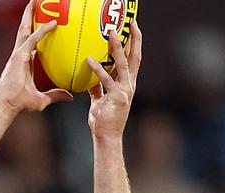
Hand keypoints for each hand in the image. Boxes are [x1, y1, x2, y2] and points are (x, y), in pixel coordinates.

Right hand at [0, 2, 73, 113]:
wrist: (7, 105)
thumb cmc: (20, 104)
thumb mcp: (42, 100)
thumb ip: (55, 95)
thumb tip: (70, 96)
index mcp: (24, 63)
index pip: (31, 44)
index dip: (37, 35)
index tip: (45, 27)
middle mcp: (20, 55)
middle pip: (25, 31)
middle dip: (30, 18)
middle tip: (35, 5)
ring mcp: (18, 54)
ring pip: (26, 29)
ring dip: (31, 15)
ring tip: (35, 2)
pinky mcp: (19, 56)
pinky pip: (33, 39)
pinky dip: (42, 30)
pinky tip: (53, 24)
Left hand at [87, 21, 142, 138]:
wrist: (107, 137)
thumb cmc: (103, 121)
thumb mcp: (99, 101)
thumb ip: (97, 88)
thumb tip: (90, 79)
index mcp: (127, 85)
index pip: (134, 59)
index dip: (135, 42)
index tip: (133, 27)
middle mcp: (130, 86)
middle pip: (135, 57)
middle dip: (134, 39)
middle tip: (131, 22)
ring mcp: (125, 91)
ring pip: (123, 65)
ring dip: (118, 47)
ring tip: (111, 33)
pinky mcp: (116, 98)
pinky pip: (106, 80)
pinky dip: (98, 69)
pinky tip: (89, 59)